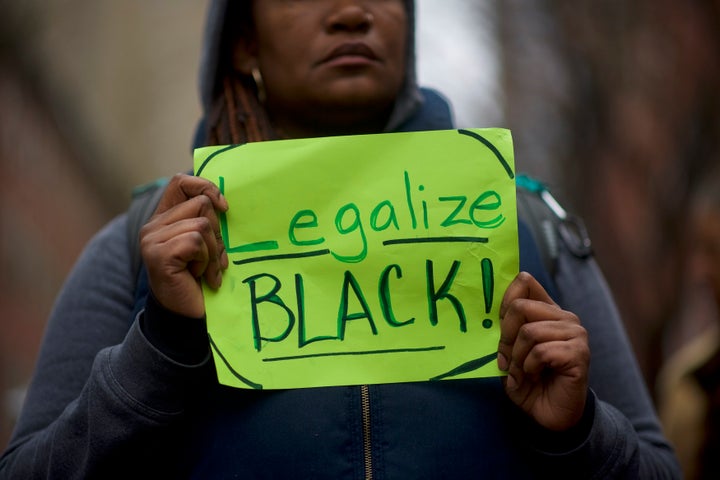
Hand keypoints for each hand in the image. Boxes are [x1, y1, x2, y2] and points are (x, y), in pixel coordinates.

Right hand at [139, 173, 228, 317]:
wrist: (186, 316)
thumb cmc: (198, 280)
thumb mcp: (205, 244)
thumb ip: (205, 221)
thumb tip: (222, 201)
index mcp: (163, 219)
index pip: (180, 182)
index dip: (205, 187)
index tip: (224, 208)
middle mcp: (152, 226)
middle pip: (200, 204)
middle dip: (217, 233)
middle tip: (215, 258)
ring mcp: (152, 240)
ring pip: (201, 225)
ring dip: (213, 252)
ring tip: (207, 271)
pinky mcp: (159, 254)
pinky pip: (196, 242)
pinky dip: (206, 261)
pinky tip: (199, 276)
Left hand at [496, 272, 588, 430]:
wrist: (550, 416)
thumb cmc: (528, 382)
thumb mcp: (508, 353)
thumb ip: (503, 330)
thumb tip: (489, 315)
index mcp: (546, 311)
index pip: (524, 282)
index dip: (504, 301)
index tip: (498, 325)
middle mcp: (563, 317)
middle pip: (520, 307)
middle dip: (506, 337)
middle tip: (508, 359)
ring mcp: (575, 334)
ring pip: (529, 332)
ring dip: (518, 358)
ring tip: (523, 372)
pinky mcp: (579, 353)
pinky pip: (541, 352)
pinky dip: (529, 368)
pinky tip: (535, 376)